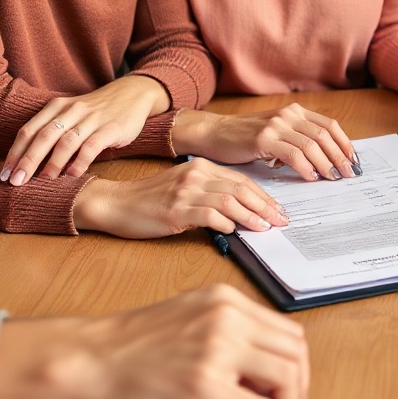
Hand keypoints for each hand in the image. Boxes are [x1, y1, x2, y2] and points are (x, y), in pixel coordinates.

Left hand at [0, 75, 168, 185]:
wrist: (133, 93)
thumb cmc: (96, 110)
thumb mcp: (71, 114)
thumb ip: (52, 132)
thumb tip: (28, 163)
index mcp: (57, 107)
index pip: (29, 130)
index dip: (15, 152)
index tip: (5, 174)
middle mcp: (72, 111)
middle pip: (44, 136)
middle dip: (28, 160)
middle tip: (16, 182)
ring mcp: (92, 118)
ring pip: (66, 141)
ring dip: (52, 163)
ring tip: (43, 182)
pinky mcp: (111, 127)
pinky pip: (92, 146)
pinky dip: (80, 161)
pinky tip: (73, 175)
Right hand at [0, 285, 309, 398]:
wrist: (91, 358)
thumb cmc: (130, 346)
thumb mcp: (189, 319)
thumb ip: (228, 333)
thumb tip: (264, 369)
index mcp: (226, 300)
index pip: (288, 332)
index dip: (297, 367)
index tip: (290, 391)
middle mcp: (227, 318)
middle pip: (295, 353)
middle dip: (299, 390)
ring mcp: (218, 349)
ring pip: (287, 379)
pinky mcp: (206, 384)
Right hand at [73, 157, 289, 238]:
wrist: (116, 203)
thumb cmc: (151, 200)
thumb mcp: (184, 189)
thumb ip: (211, 194)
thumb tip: (243, 211)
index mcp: (202, 167)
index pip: (242, 180)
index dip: (264, 196)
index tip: (279, 210)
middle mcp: (196, 175)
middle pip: (241, 188)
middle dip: (265, 206)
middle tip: (281, 221)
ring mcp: (185, 191)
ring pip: (229, 201)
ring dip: (251, 216)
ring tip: (264, 228)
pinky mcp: (175, 209)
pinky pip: (208, 215)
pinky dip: (224, 223)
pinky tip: (234, 231)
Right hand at [175, 102, 358, 179]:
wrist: (214, 133)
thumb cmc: (244, 137)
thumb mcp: (276, 134)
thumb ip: (297, 140)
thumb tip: (324, 160)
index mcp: (294, 112)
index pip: (329, 126)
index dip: (344, 144)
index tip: (353, 161)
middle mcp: (288, 114)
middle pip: (324, 135)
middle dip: (339, 156)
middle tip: (348, 174)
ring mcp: (276, 125)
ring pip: (311, 145)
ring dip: (325, 164)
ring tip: (332, 178)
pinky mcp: (263, 138)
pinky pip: (293, 153)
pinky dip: (305, 166)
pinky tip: (310, 176)